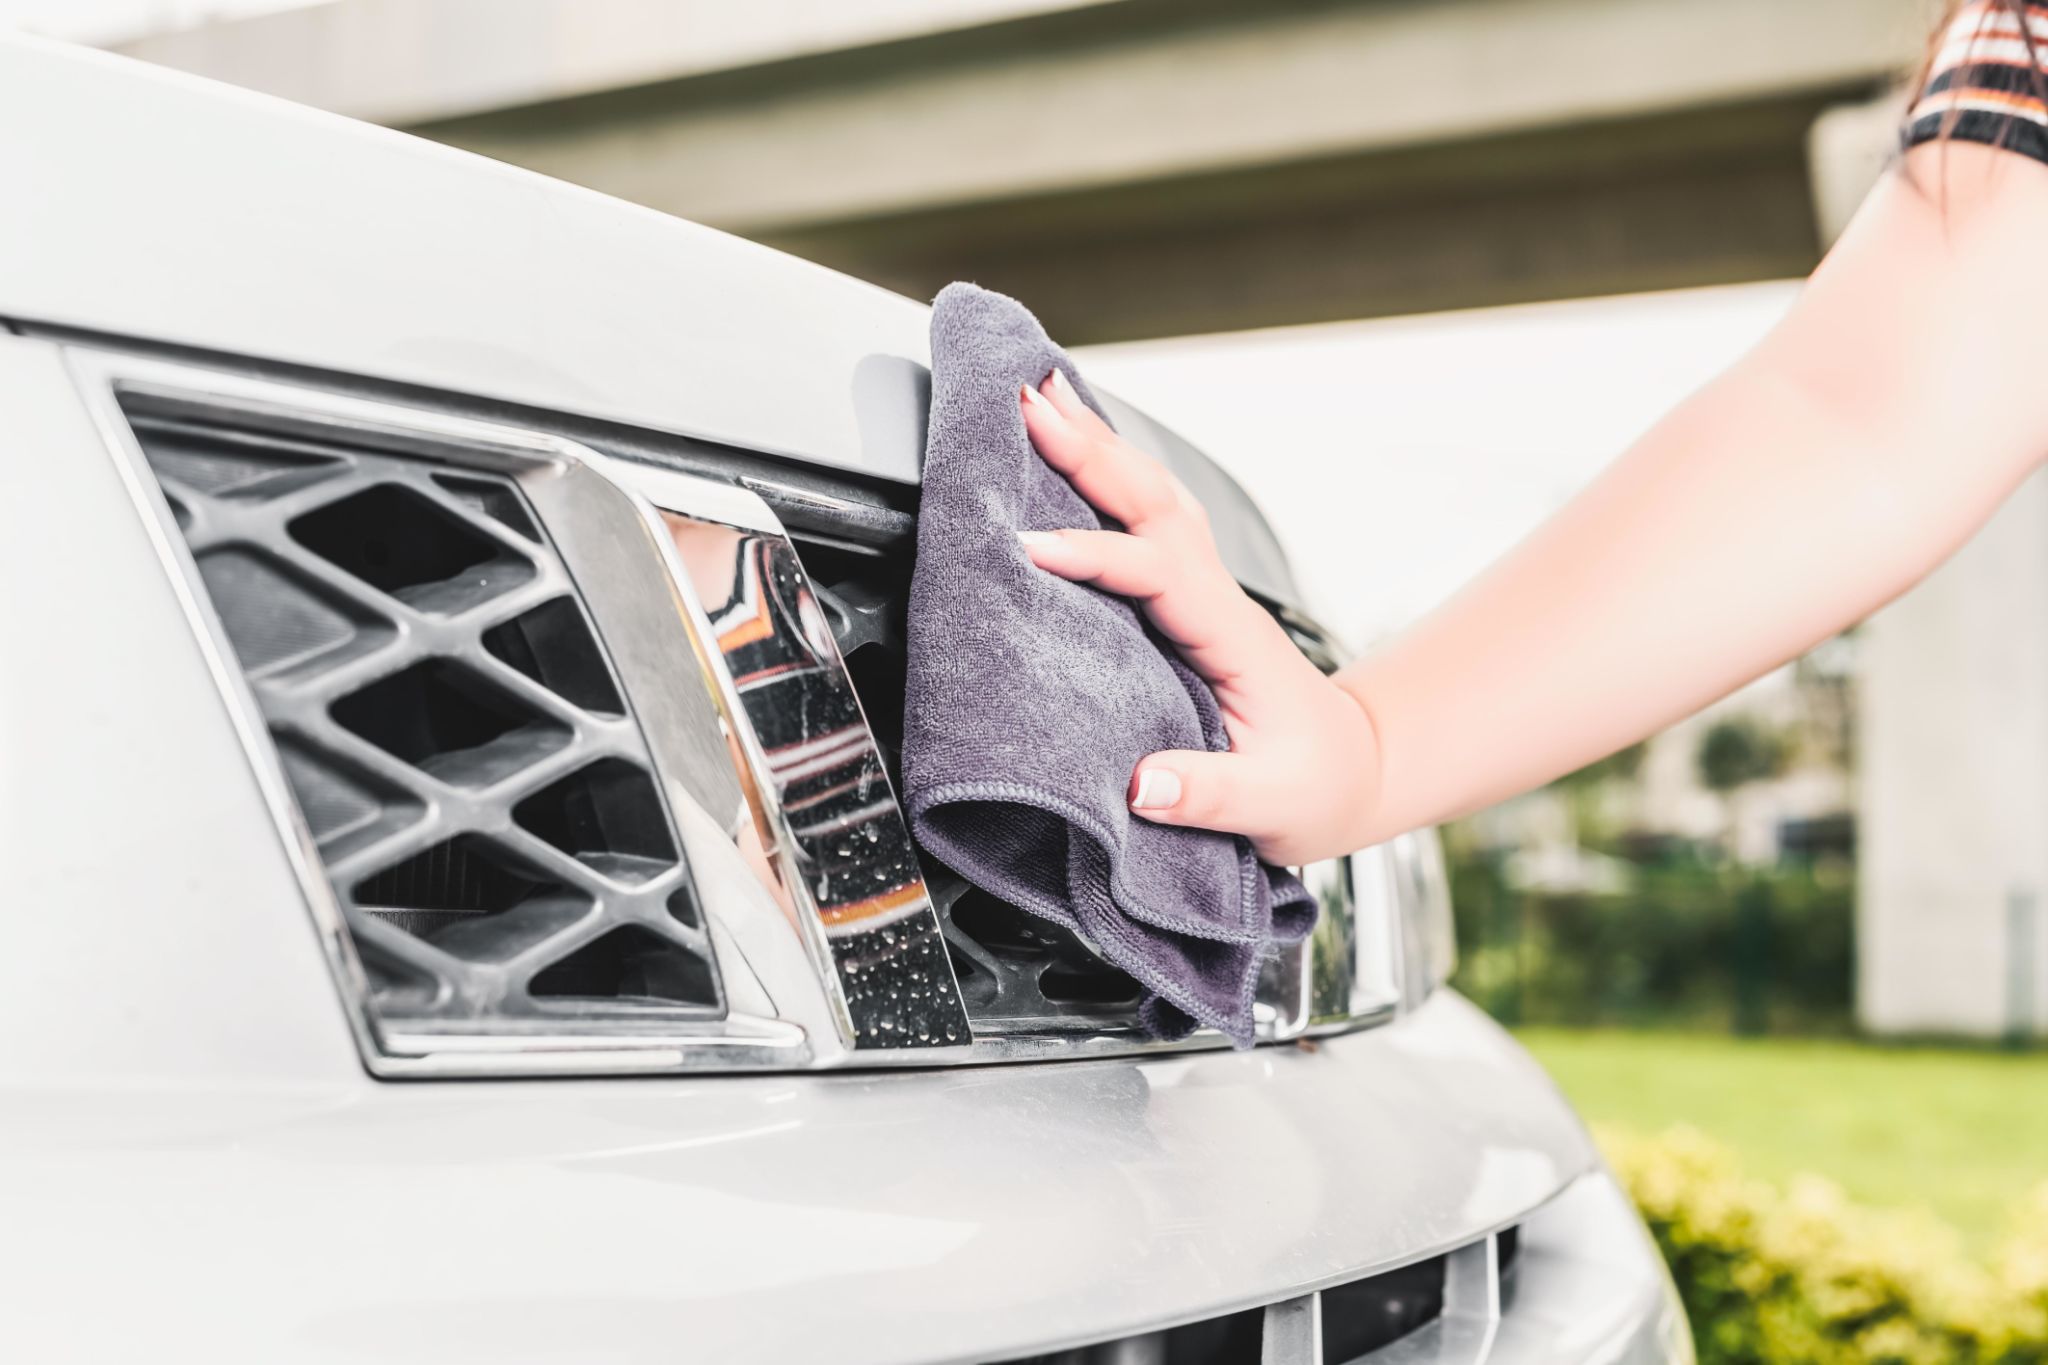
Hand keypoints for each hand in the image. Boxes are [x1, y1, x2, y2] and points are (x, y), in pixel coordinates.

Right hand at [1018, 369, 1380, 865]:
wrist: (1357, 772)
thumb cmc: (1316, 786)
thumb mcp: (1271, 806)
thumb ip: (1208, 794)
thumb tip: (1142, 785)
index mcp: (1233, 641)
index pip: (1159, 574)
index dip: (1096, 556)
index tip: (1030, 546)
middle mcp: (1219, 601)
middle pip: (1155, 504)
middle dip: (1091, 451)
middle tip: (1026, 401)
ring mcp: (1207, 592)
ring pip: (1154, 497)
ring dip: (1100, 444)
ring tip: (1042, 394)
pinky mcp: (1192, 598)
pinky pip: (1150, 518)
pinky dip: (1112, 473)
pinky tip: (1081, 449)